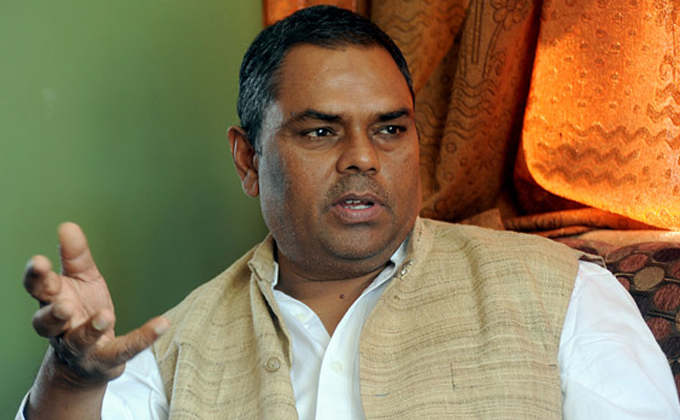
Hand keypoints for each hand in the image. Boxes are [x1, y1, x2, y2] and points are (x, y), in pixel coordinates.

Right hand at [24, 222, 168, 387]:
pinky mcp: (106, 360)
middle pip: (46, 322)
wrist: (87, 361)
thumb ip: (75, 256)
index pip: (38, 288)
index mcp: (53, 302)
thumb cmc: (82, 311)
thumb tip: (67, 226)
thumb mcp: (81, 280)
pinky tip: (162, 324)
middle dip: (54, 313)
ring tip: (105, 316)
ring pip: (79, 342)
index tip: (40, 261)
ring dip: (90, 330)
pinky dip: (143, 338)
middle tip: (66, 304)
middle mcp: (60, 328)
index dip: (37, 276)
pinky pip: (124, 350)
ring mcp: (81, 348)